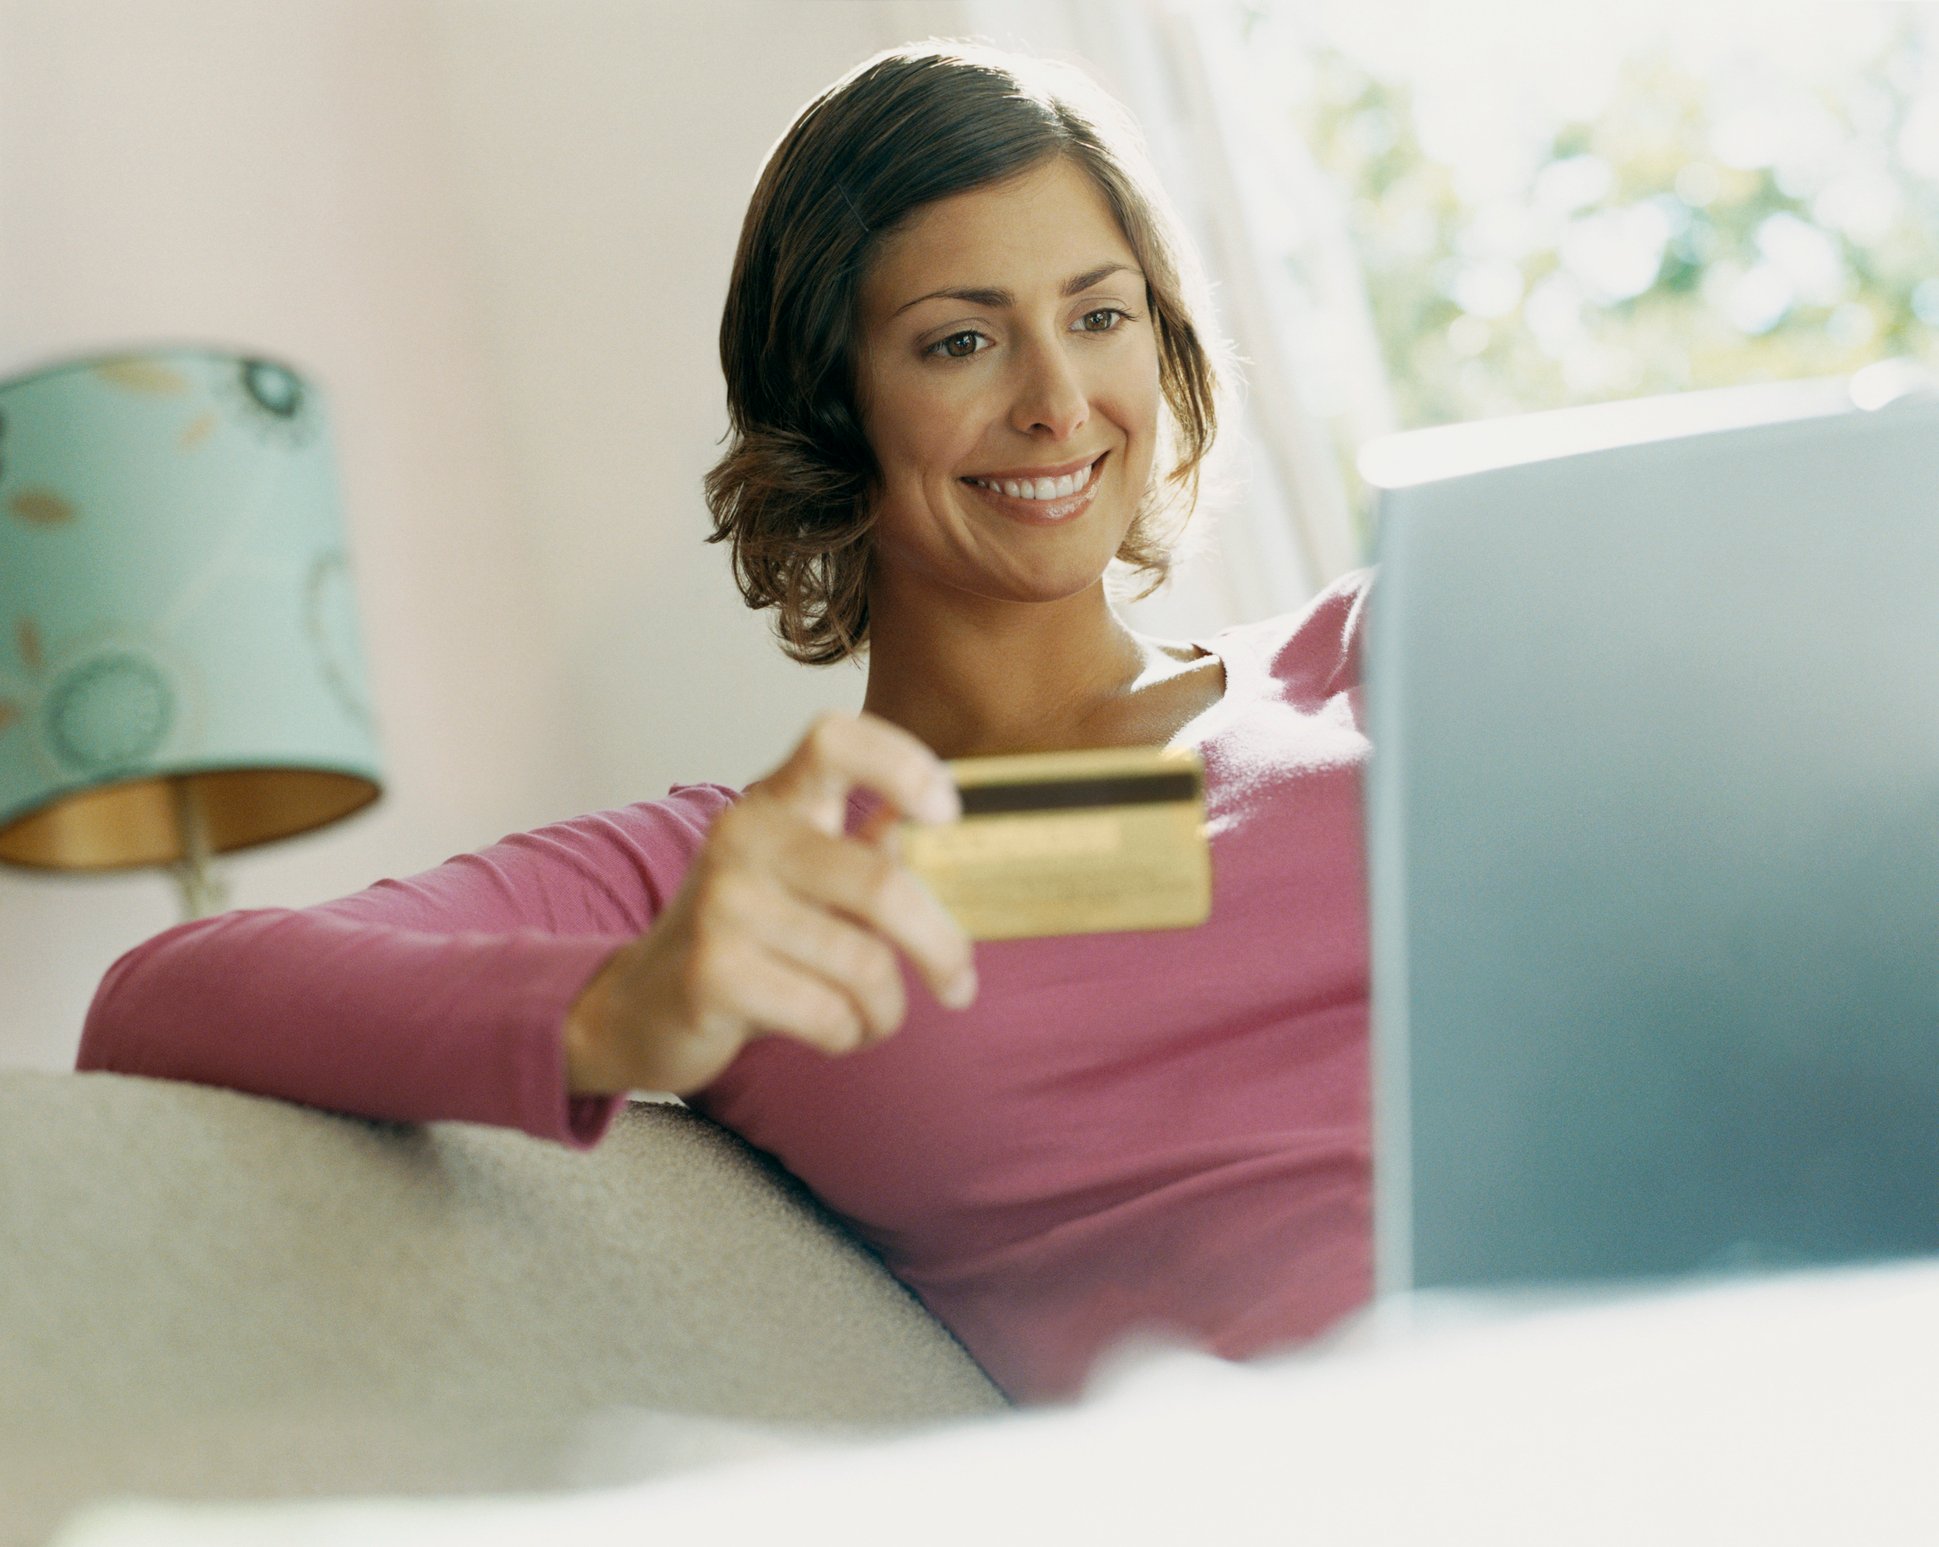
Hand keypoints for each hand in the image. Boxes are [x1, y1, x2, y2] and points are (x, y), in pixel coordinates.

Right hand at [565, 711, 976, 1096]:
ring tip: (875, 1015)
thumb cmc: (744, 936)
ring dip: (887, 1008)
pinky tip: (836, 1032)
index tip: (947, 814)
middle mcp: (744, 838)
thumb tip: (933, 829)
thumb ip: (864, 850)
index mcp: (774, 802)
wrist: (638, 1004)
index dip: (903, 764)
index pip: (835, 740)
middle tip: (960, 983)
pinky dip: (851, 1035)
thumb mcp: (800, 879)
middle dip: (941, 945)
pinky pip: (829, 1014)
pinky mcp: (712, 973)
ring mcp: (723, 904)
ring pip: (863, 964)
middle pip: (880, 881)